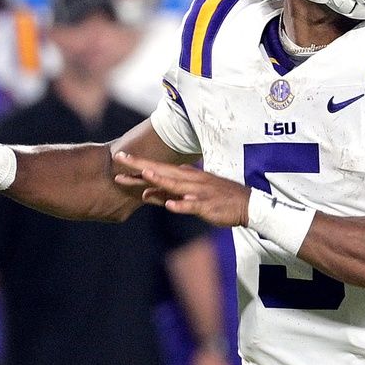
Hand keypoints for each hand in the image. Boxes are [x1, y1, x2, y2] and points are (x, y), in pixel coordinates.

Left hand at [113, 151, 249, 226]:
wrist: (246, 204)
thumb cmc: (216, 199)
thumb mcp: (188, 194)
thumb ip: (167, 193)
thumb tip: (145, 191)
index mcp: (185, 177)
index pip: (158, 168)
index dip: (138, 163)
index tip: (119, 157)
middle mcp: (190, 181)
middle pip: (162, 172)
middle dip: (141, 165)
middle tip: (120, 158)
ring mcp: (199, 192)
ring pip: (176, 185)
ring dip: (161, 180)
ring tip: (144, 175)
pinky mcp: (207, 206)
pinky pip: (193, 206)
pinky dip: (182, 205)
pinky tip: (170, 206)